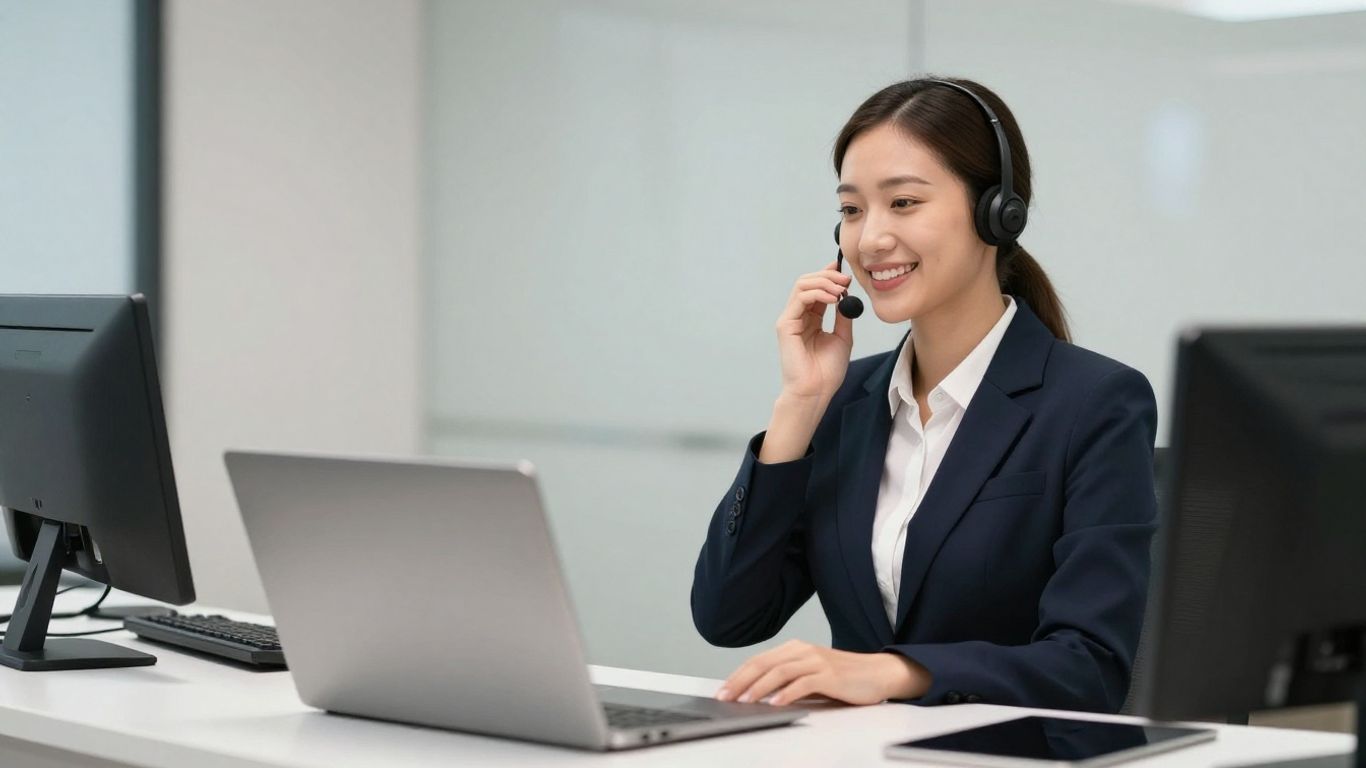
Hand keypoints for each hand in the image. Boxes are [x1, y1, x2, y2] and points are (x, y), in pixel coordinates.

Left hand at [714, 639, 930, 706]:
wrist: (879, 673)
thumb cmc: (843, 677)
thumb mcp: (810, 675)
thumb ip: (788, 680)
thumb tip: (758, 695)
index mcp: (794, 649)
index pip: (758, 661)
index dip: (737, 675)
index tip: (722, 691)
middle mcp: (803, 651)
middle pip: (763, 664)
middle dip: (740, 681)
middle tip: (725, 697)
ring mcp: (816, 661)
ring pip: (780, 672)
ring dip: (759, 687)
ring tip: (745, 701)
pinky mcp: (830, 675)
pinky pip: (803, 683)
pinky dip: (787, 693)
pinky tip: (776, 703)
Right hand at [774, 261, 854, 402]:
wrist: (816, 391)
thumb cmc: (827, 371)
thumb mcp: (842, 337)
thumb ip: (842, 316)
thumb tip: (847, 295)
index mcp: (811, 319)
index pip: (817, 288)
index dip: (829, 275)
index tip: (844, 270)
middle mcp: (799, 316)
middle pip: (808, 282)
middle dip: (828, 276)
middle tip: (846, 279)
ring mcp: (790, 319)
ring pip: (802, 285)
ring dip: (824, 282)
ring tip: (840, 289)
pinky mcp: (785, 325)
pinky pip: (800, 298)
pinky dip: (817, 292)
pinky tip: (832, 298)